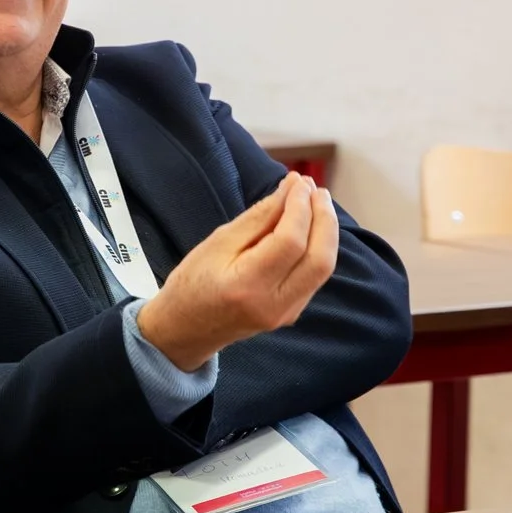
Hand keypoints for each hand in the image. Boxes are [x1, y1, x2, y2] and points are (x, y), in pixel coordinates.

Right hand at [133, 174, 338, 370]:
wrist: (186, 330)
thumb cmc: (192, 282)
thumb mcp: (218, 242)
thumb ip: (258, 218)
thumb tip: (290, 189)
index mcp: (248, 286)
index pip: (290, 243)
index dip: (300, 208)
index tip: (298, 182)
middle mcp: (274, 306)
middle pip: (319, 259)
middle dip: (324, 219)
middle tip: (315, 189)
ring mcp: (286, 314)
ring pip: (323, 269)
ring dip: (325, 232)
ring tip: (316, 202)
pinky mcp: (292, 313)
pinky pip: (315, 276)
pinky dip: (318, 247)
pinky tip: (309, 226)